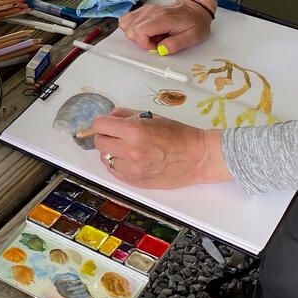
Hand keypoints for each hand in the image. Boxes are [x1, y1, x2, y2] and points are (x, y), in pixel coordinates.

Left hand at [92, 108, 231, 187]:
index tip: (107, 124)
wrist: (198, 157)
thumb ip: (126, 115)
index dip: (103, 123)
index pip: (99, 125)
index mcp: (134, 131)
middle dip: (107, 136)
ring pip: (105, 158)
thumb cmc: (179, 135)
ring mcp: (132, 169)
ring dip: (112, 152)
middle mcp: (130, 151)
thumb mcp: (151, 117)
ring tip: (128, 148)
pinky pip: (114, 171)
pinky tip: (131, 159)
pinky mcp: (136, 182)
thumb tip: (109, 117)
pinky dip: (118, 165)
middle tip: (119, 135)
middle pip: (99, 142)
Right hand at [118, 0, 212, 54]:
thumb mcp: (192, 37)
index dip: (145, 44)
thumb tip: (161, 50)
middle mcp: (151, 12)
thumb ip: (176, 44)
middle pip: (130, 29)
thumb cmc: (195, 22)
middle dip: (139, 40)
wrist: (196, 9)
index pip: (139, 32)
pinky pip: (129, 18)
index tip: (156, 46)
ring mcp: (146, 9)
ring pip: (125, 23)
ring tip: (151, 36)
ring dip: (135, 34)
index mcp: (162, 18)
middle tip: (155, 41)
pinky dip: (134, 27)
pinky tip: (147, 31)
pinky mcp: (144, 9)